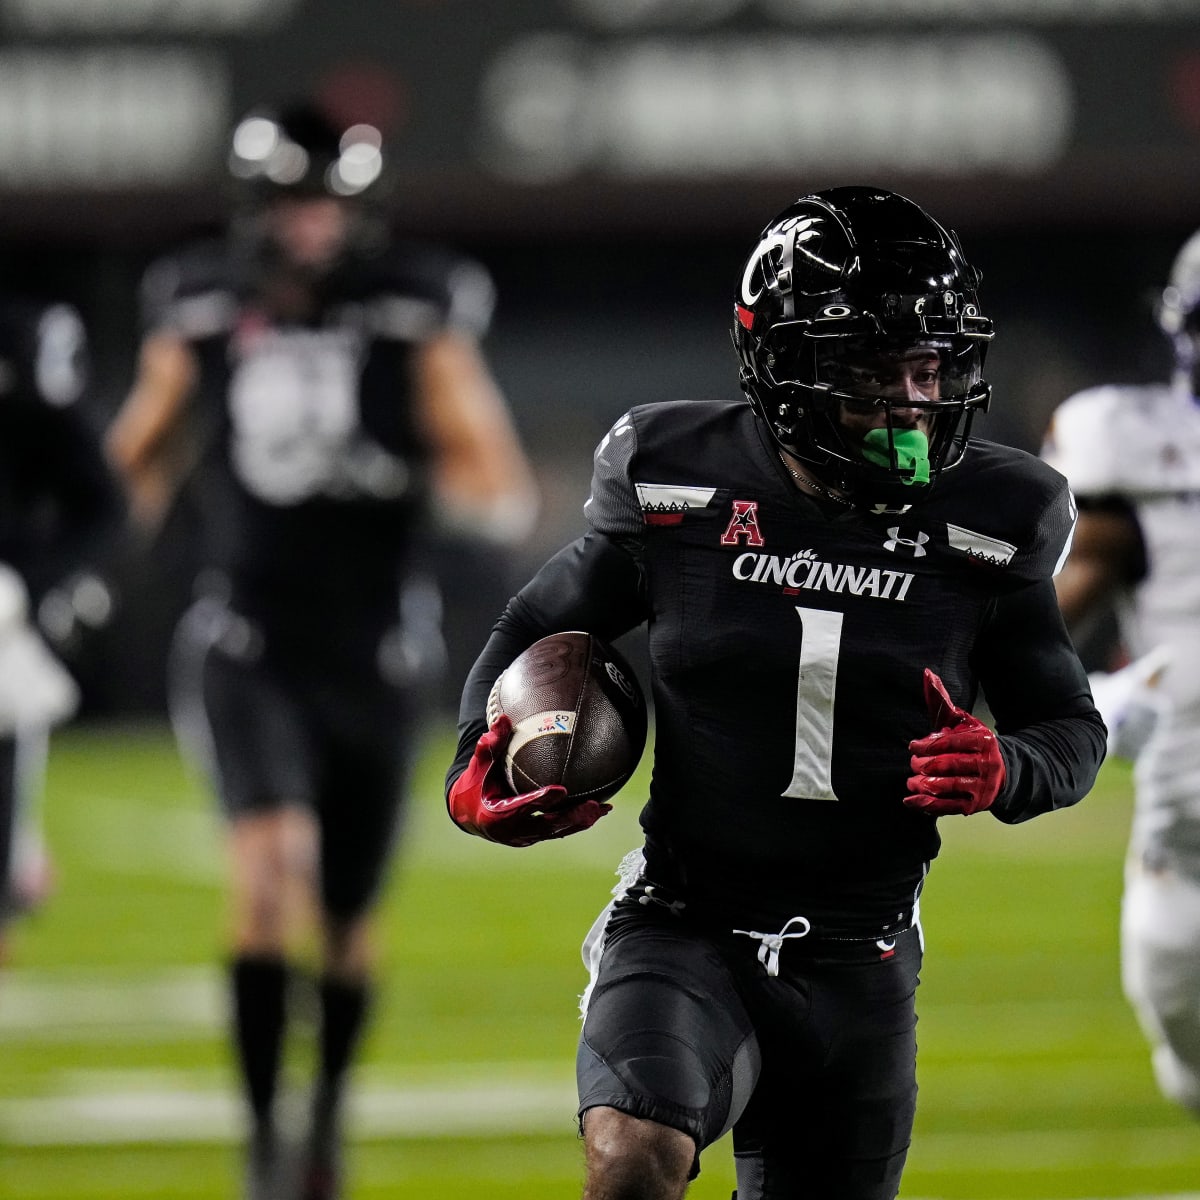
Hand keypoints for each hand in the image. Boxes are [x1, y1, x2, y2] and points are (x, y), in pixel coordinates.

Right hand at [447, 715, 611, 846]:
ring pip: (556, 831)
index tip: (562, 790)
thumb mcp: (478, 765)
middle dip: (571, 817)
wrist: (467, 813)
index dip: (541, 799)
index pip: (521, 807)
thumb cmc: (474, 784)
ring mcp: (523, 837)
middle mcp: (511, 832)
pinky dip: (576, 822)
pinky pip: (557, 831)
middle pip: (546, 826)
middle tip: (593, 804)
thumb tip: (503, 719)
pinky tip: (597, 811)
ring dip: (579, 820)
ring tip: (602, 809)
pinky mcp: (532, 837)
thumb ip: (490, 745)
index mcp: (496, 815)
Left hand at [903, 668, 1004, 815]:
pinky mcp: (974, 805)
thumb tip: (926, 674)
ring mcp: (982, 786)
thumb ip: (942, 702)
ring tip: (911, 781)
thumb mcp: (960, 722)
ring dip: (924, 785)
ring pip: (948, 786)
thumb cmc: (972, 743)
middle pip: (949, 765)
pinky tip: (911, 801)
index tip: (913, 746)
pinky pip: (948, 806)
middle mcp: (986, 764)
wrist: (1002, 772)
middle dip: (925, 765)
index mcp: (982, 740)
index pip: (951, 743)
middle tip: (913, 764)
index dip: (928, 745)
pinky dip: (927, 805)